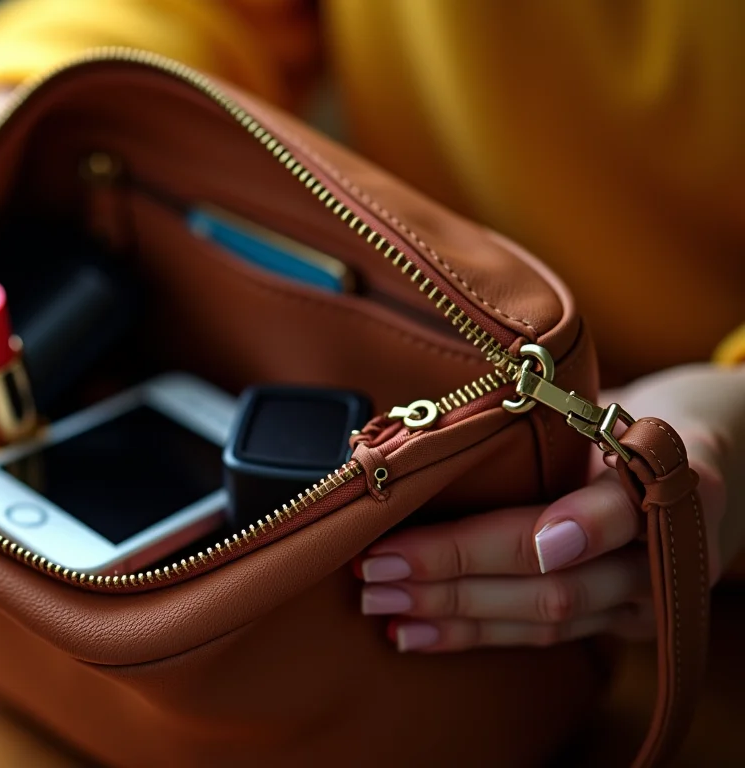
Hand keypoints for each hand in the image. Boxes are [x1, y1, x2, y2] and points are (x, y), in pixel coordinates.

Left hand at [355, 363, 744, 651]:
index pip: (628, 507)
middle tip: (380, 564)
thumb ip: (556, 415)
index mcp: (674, 480)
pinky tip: (412, 634)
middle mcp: (667, 553)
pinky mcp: (618, 626)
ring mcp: (642, 600)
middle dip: (462, 572)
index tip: (544, 538)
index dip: (587, 524)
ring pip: (544, 616)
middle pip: (562, 576)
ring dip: (452, 612)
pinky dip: (472, 635)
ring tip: (378, 601)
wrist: (703, 465)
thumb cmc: (636, 419)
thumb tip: (452, 422)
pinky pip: (540, 637)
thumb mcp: (613, 401)